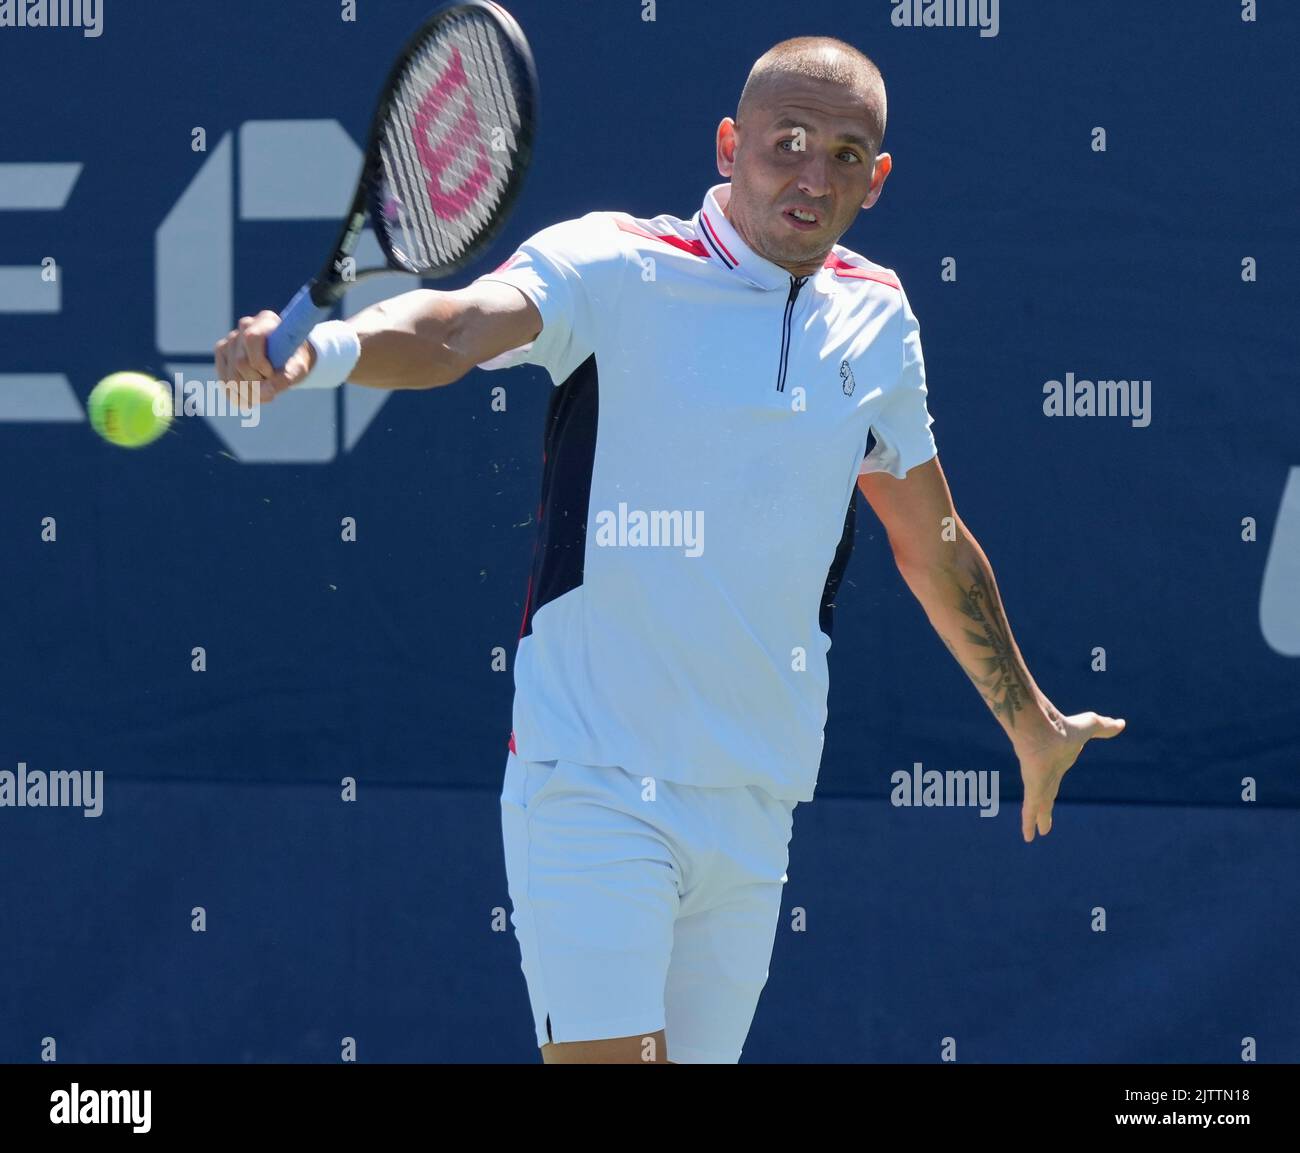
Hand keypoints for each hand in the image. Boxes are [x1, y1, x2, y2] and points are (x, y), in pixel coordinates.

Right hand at [214, 311, 316, 406]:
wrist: (287, 361)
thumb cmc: (294, 361)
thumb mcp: (297, 370)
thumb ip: (284, 379)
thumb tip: (264, 393)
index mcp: (266, 321)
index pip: (252, 339)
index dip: (260, 362)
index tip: (272, 374)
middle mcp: (245, 326)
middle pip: (240, 362)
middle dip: (256, 383)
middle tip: (271, 390)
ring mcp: (230, 339)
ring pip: (231, 375)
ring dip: (248, 393)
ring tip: (263, 397)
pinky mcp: (222, 353)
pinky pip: (223, 380)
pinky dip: (236, 396)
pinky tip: (249, 402)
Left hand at [1014, 709, 1125, 841]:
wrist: (1044, 728)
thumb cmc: (1064, 726)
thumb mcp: (1089, 726)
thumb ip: (1104, 727)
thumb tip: (1121, 722)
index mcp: (1057, 763)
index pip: (1054, 779)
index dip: (1051, 787)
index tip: (1048, 795)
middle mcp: (1046, 775)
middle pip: (1045, 796)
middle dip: (1043, 808)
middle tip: (1041, 823)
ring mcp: (1038, 783)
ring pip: (1037, 806)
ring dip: (1035, 819)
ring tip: (1031, 836)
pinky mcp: (1033, 790)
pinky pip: (1031, 810)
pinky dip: (1029, 823)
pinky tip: (1027, 837)